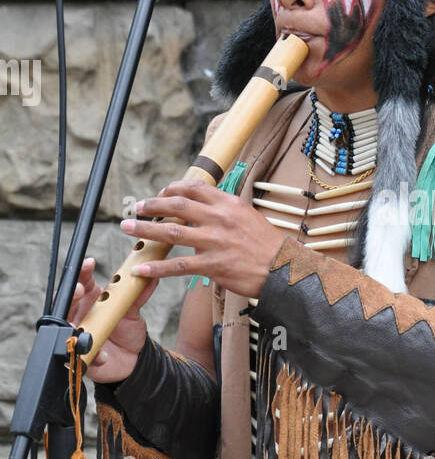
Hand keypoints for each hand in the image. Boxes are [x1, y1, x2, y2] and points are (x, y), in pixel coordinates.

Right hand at [67, 256, 156, 382]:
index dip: (82, 272)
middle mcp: (80, 316)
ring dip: (71, 326)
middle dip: (71, 294)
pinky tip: (103, 355)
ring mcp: (77, 335)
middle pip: (67, 302)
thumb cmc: (128, 330)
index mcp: (91, 300)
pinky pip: (81, 355)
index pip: (82, 282)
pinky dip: (93, 354)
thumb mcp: (133, 311)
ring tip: (77, 325)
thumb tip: (152, 274)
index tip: (90, 263)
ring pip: (66, 328)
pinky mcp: (82, 356)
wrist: (134, 359)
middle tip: (80, 290)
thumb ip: (139, 294)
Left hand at [119, 180, 289, 298]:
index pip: (194, 188)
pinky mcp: (213, 265)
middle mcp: (219, 218)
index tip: (160, 194)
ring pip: (171, 233)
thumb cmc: (267, 245)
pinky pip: (178, 266)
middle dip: (152, 205)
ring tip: (127, 229)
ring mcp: (215, 242)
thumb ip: (225, 210)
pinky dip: (157, 268)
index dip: (172, 189)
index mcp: (228, 204)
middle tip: (137, 208)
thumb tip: (205, 206)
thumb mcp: (248, 216)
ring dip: (145, 230)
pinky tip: (140, 269)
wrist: (284, 269)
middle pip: (177, 206)